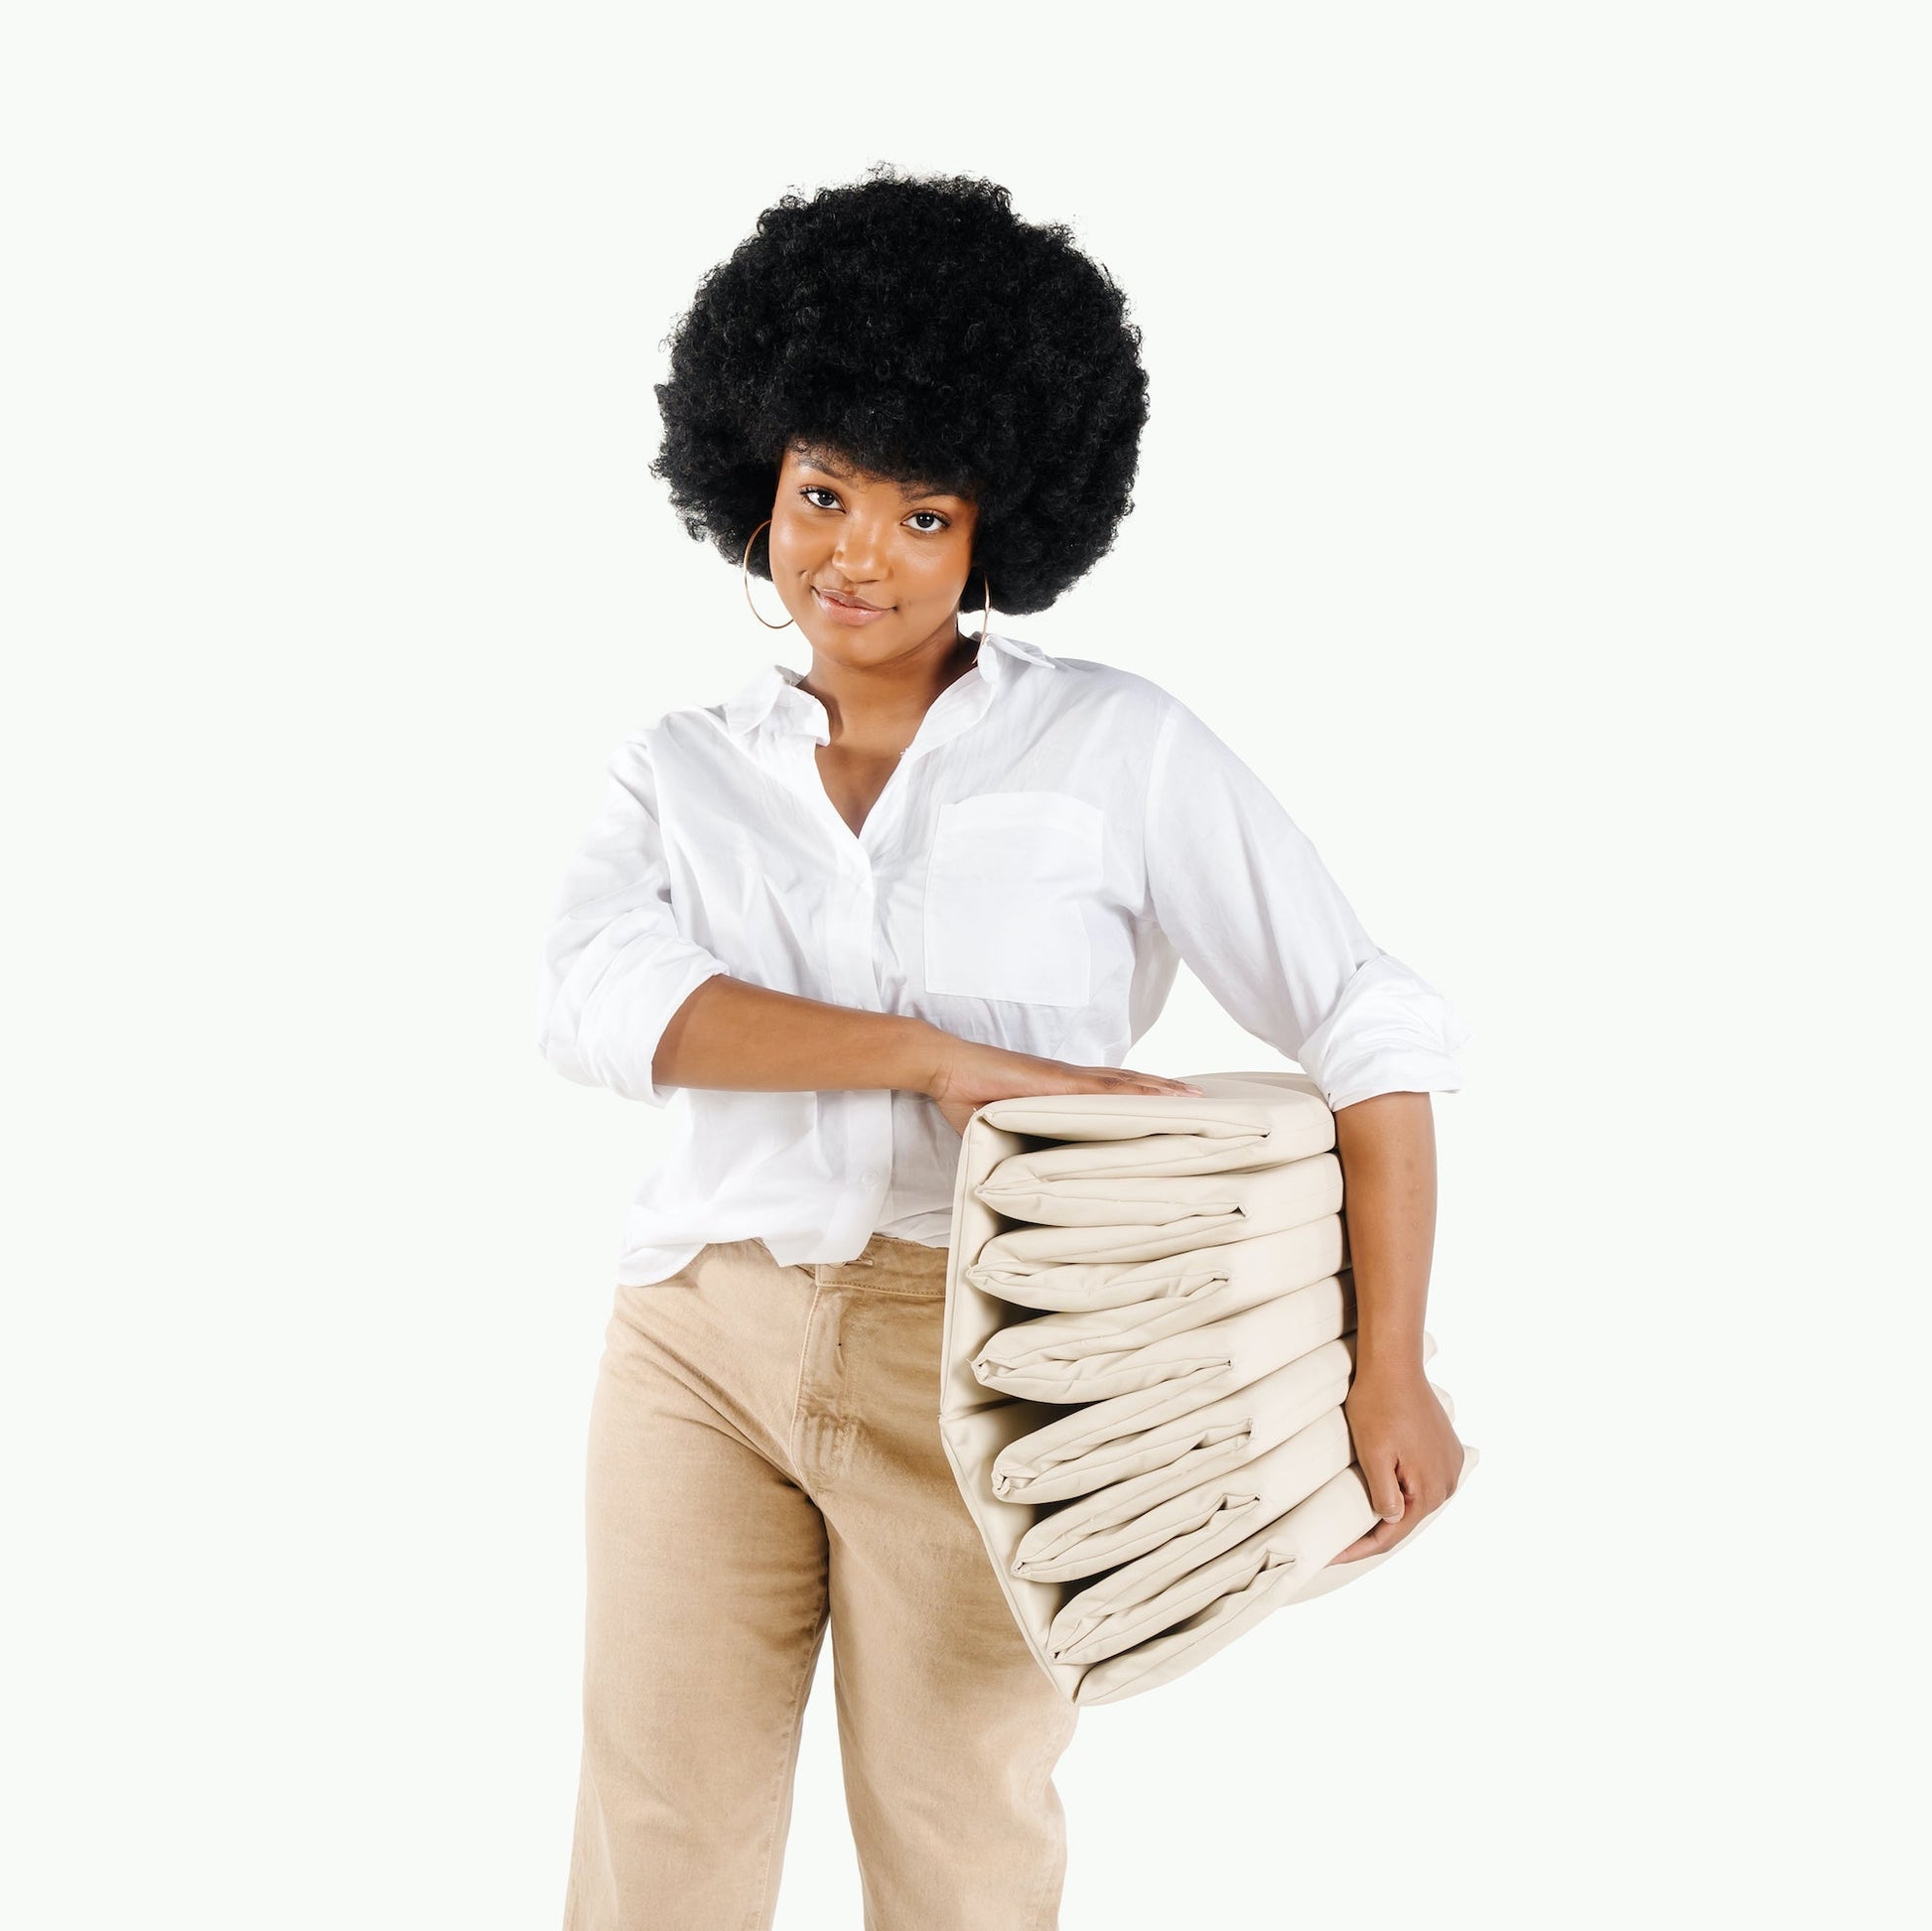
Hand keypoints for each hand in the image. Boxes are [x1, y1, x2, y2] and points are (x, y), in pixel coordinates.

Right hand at [921, 1031, 1203, 1137]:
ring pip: (1125, 1083)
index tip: (1173, 1109)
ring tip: (1195, 1099)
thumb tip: (1017, 1185)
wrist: (945, 1067)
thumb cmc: (966, 1097)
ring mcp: (1065, 1079)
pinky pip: (1102, 1088)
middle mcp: (1069, 1081)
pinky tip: (1157, 1098)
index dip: (1142, 1098)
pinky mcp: (1055, 1081)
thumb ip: (1014, 1151)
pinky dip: (1132, 1092)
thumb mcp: (996, 1132)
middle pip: (1129, 1084)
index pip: (1110, 1094)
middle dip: (1166, 1093)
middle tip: (1204, 1104)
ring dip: (1161, 1090)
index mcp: (1058, 1091)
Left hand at [1327, 1362, 1466, 1563]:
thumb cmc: (1378, 1406)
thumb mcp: (1373, 1454)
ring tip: (1357, 1522)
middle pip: (1405, 1520)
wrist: (1395, 1366)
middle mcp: (1447, 1483)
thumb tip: (1391, 1520)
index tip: (1329, 1557)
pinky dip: (1403, 1489)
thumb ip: (1384, 1495)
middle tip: (1338, 1544)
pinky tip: (1383, 1492)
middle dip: (1372, 1532)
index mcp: (1429, 1490)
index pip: (1390, 1535)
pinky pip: (1422, 1480)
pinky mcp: (1446, 1449)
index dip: (1357, 1548)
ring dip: (1389, 1509)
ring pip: (1414, 1500)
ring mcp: (1450, 1465)